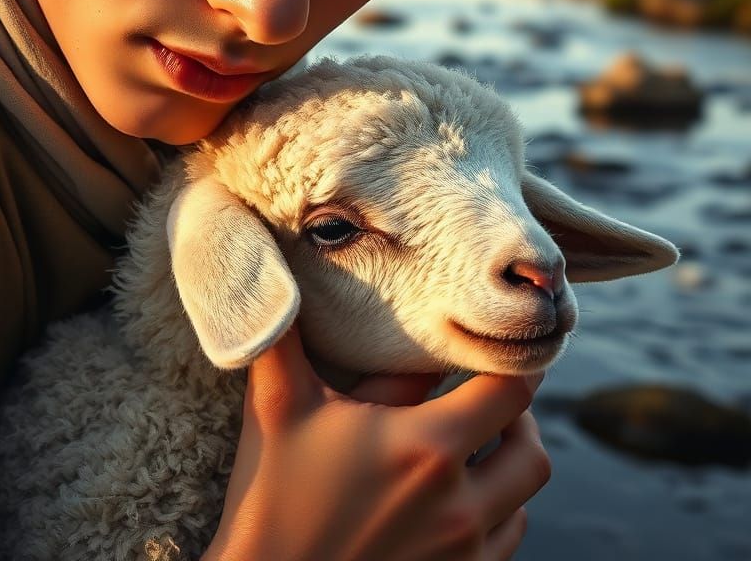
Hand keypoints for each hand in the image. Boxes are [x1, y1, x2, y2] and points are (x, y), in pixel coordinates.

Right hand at [202, 326, 548, 560]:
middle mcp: (459, 504)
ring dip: (506, 465)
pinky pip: (504, 543)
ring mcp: (461, 552)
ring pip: (522, 501)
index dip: (517, 361)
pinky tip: (454, 493)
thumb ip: (286, 332)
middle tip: (484, 391)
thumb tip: (277, 270)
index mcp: (427, 448)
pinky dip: (495, 511)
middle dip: (517, 416)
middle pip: (531, 450)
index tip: (504, 342)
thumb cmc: (271, 495)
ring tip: (471, 441)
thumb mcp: (277, 404)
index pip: (511, 391)